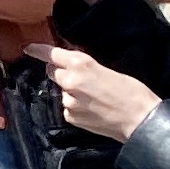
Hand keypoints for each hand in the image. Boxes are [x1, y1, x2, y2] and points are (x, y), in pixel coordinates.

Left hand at [45, 51, 163, 142]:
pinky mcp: (71, 117)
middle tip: (81, 77)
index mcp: (80, 65)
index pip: (51, 54)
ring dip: (71, 91)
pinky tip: (92, 109)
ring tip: (94, 97)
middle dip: (62, 72)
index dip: (39, 50)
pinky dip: (76, 106)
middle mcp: (69, 81)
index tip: (29, 48)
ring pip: (62, 91)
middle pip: (54, 72)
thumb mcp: (107, 70)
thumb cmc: (132, 92)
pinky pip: (67, 107)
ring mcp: (68, 101)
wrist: (140, 120)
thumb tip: (70, 63)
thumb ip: (84, 66)